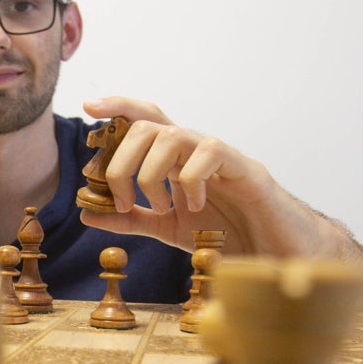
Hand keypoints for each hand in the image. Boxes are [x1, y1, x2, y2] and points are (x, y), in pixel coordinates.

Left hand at [78, 96, 310, 255]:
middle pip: (149, 126)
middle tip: (123, 199)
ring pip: (175, 136)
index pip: (145, 121)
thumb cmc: (228, 237)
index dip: (119, 107)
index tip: (89, 107)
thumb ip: (129, 219)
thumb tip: (86, 210)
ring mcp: (222, 159)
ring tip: (160, 207)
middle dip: (122, 160)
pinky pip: (211, 152)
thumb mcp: (166, 229)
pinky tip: (195, 205)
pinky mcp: (248, 171)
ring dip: (152, 173)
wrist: (276, 257)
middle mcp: (196, 152)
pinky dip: (191, 178)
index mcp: (176, 162)